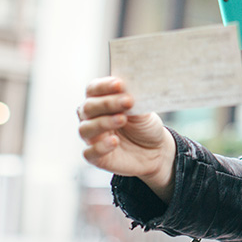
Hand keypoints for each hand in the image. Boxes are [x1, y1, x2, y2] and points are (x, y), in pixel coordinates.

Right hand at [77, 76, 175, 201]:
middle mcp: (92, 118)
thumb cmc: (144, 125)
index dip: (104, 86)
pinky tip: (114, 142)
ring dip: (103, 122)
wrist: (156, 150)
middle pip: (88, 107)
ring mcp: (92, 138)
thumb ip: (133, 100)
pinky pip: (89, 152)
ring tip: (122, 119)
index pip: (93, 89)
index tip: (119, 84)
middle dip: (107, 103)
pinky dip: (100, 147)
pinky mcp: (96, 157)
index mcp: (101, 101)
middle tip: (127, 101)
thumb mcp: (143, 110)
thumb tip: (128, 89)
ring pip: (85, 128)